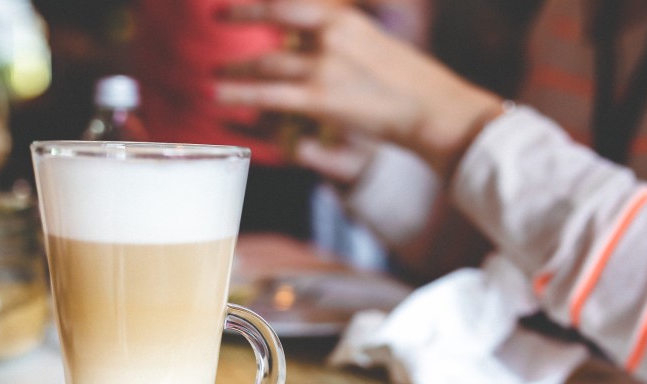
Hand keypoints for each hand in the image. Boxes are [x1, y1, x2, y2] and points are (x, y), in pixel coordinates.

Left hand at [215, 0, 504, 177]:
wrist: (432, 109)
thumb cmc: (409, 84)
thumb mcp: (374, 44)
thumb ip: (341, 41)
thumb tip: (315, 42)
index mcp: (344, 20)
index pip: (288, 5)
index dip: (255, 4)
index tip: (230, 5)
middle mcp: (331, 37)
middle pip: (272, 31)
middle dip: (240, 31)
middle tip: (216, 34)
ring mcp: (324, 67)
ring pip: (265, 67)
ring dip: (235, 71)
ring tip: (214, 77)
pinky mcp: (320, 98)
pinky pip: (268, 95)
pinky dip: (239, 93)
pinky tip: (217, 94)